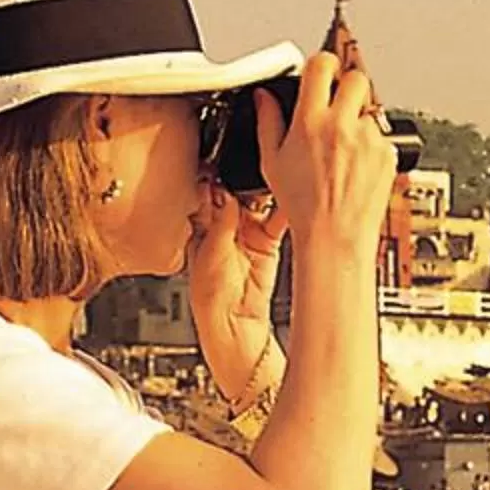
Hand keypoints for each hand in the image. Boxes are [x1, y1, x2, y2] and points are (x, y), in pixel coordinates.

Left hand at [187, 183, 286, 406]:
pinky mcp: (267, 241)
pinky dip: (285, 208)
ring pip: (257, 201)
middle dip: (241, 179)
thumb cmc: (211, 300)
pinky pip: (278, 219)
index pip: (206, 191)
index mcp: (200, 226)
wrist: (235, 327)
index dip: (214, 175)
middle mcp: (223, 226)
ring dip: (264, 191)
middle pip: (234, 191)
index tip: (222, 163)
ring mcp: (246, 232)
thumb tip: (225, 192)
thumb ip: (221, 223)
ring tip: (273, 180)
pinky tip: (290, 199)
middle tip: (251, 170)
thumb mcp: (210, 255)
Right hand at [261, 49, 395, 260]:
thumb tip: (264, 97)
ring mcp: (369, 139)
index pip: (322, 66)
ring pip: (370, 110)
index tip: (322, 70)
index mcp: (310, 122)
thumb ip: (268, 121)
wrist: (335, 236)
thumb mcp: (272, 162)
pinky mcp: (388, 153)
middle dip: (347, 86)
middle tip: (339, 104)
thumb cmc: (304, 206)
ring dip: (359, 121)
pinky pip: (382, 136)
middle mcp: (342, 126)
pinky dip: (371, 145)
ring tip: (344, 149)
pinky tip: (356, 166)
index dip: (322, 63)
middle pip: (356, 77)